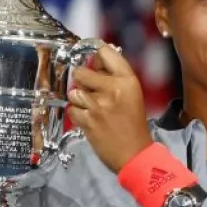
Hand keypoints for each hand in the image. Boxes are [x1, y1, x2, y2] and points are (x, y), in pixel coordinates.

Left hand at [66, 44, 152, 172]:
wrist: (134, 154)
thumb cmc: (133, 124)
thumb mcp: (132, 94)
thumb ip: (115, 76)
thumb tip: (94, 60)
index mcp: (127, 80)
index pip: (105, 53)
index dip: (93, 53)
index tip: (87, 55)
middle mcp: (113, 89)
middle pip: (82, 71)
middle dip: (82, 80)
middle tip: (90, 90)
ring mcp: (99, 105)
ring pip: (74, 92)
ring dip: (79, 100)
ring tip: (92, 108)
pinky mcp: (88, 120)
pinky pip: (72, 109)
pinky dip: (77, 114)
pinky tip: (89, 119)